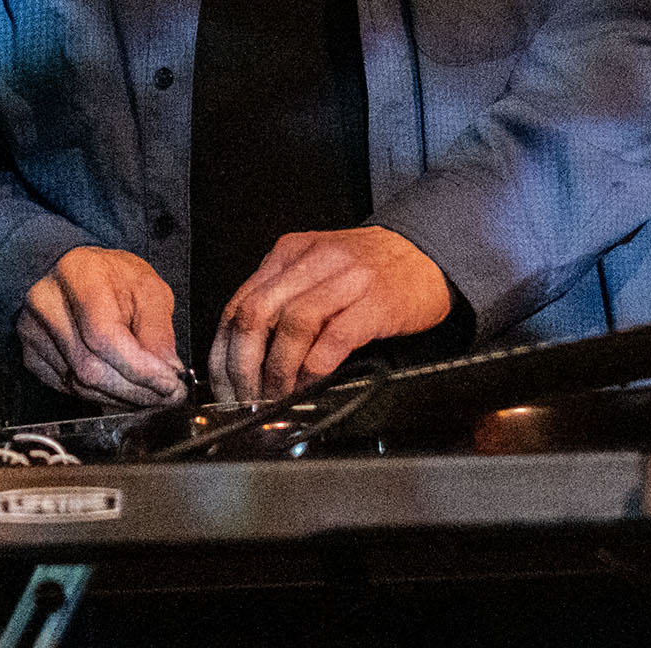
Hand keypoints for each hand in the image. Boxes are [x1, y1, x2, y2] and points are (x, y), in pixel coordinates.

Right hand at [20, 247, 188, 406]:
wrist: (79, 273)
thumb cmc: (114, 277)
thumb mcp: (149, 288)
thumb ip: (159, 330)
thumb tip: (167, 371)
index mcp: (78, 275)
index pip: (105, 337)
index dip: (141, 369)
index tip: (171, 383)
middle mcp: (46, 302)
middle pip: (91, 368)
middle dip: (136, 391)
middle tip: (167, 396)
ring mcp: (32, 331)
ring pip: (80, 385)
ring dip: (121, 398)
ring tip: (150, 394)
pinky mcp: (30, 354)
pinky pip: (68, 389)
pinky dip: (101, 396)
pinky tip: (123, 390)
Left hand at [210, 226, 453, 403]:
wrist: (427, 253)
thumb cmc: (370, 268)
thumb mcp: (316, 270)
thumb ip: (282, 298)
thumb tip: (243, 353)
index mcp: (289, 252)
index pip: (238, 303)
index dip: (223, 352)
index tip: (223, 385)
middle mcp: (312, 260)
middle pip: (255, 314)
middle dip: (241, 366)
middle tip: (244, 398)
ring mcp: (345, 280)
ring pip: (291, 327)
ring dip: (276, 372)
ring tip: (276, 398)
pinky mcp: (375, 304)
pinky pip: (333, 341)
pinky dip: (313, 370)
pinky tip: (308, 387)